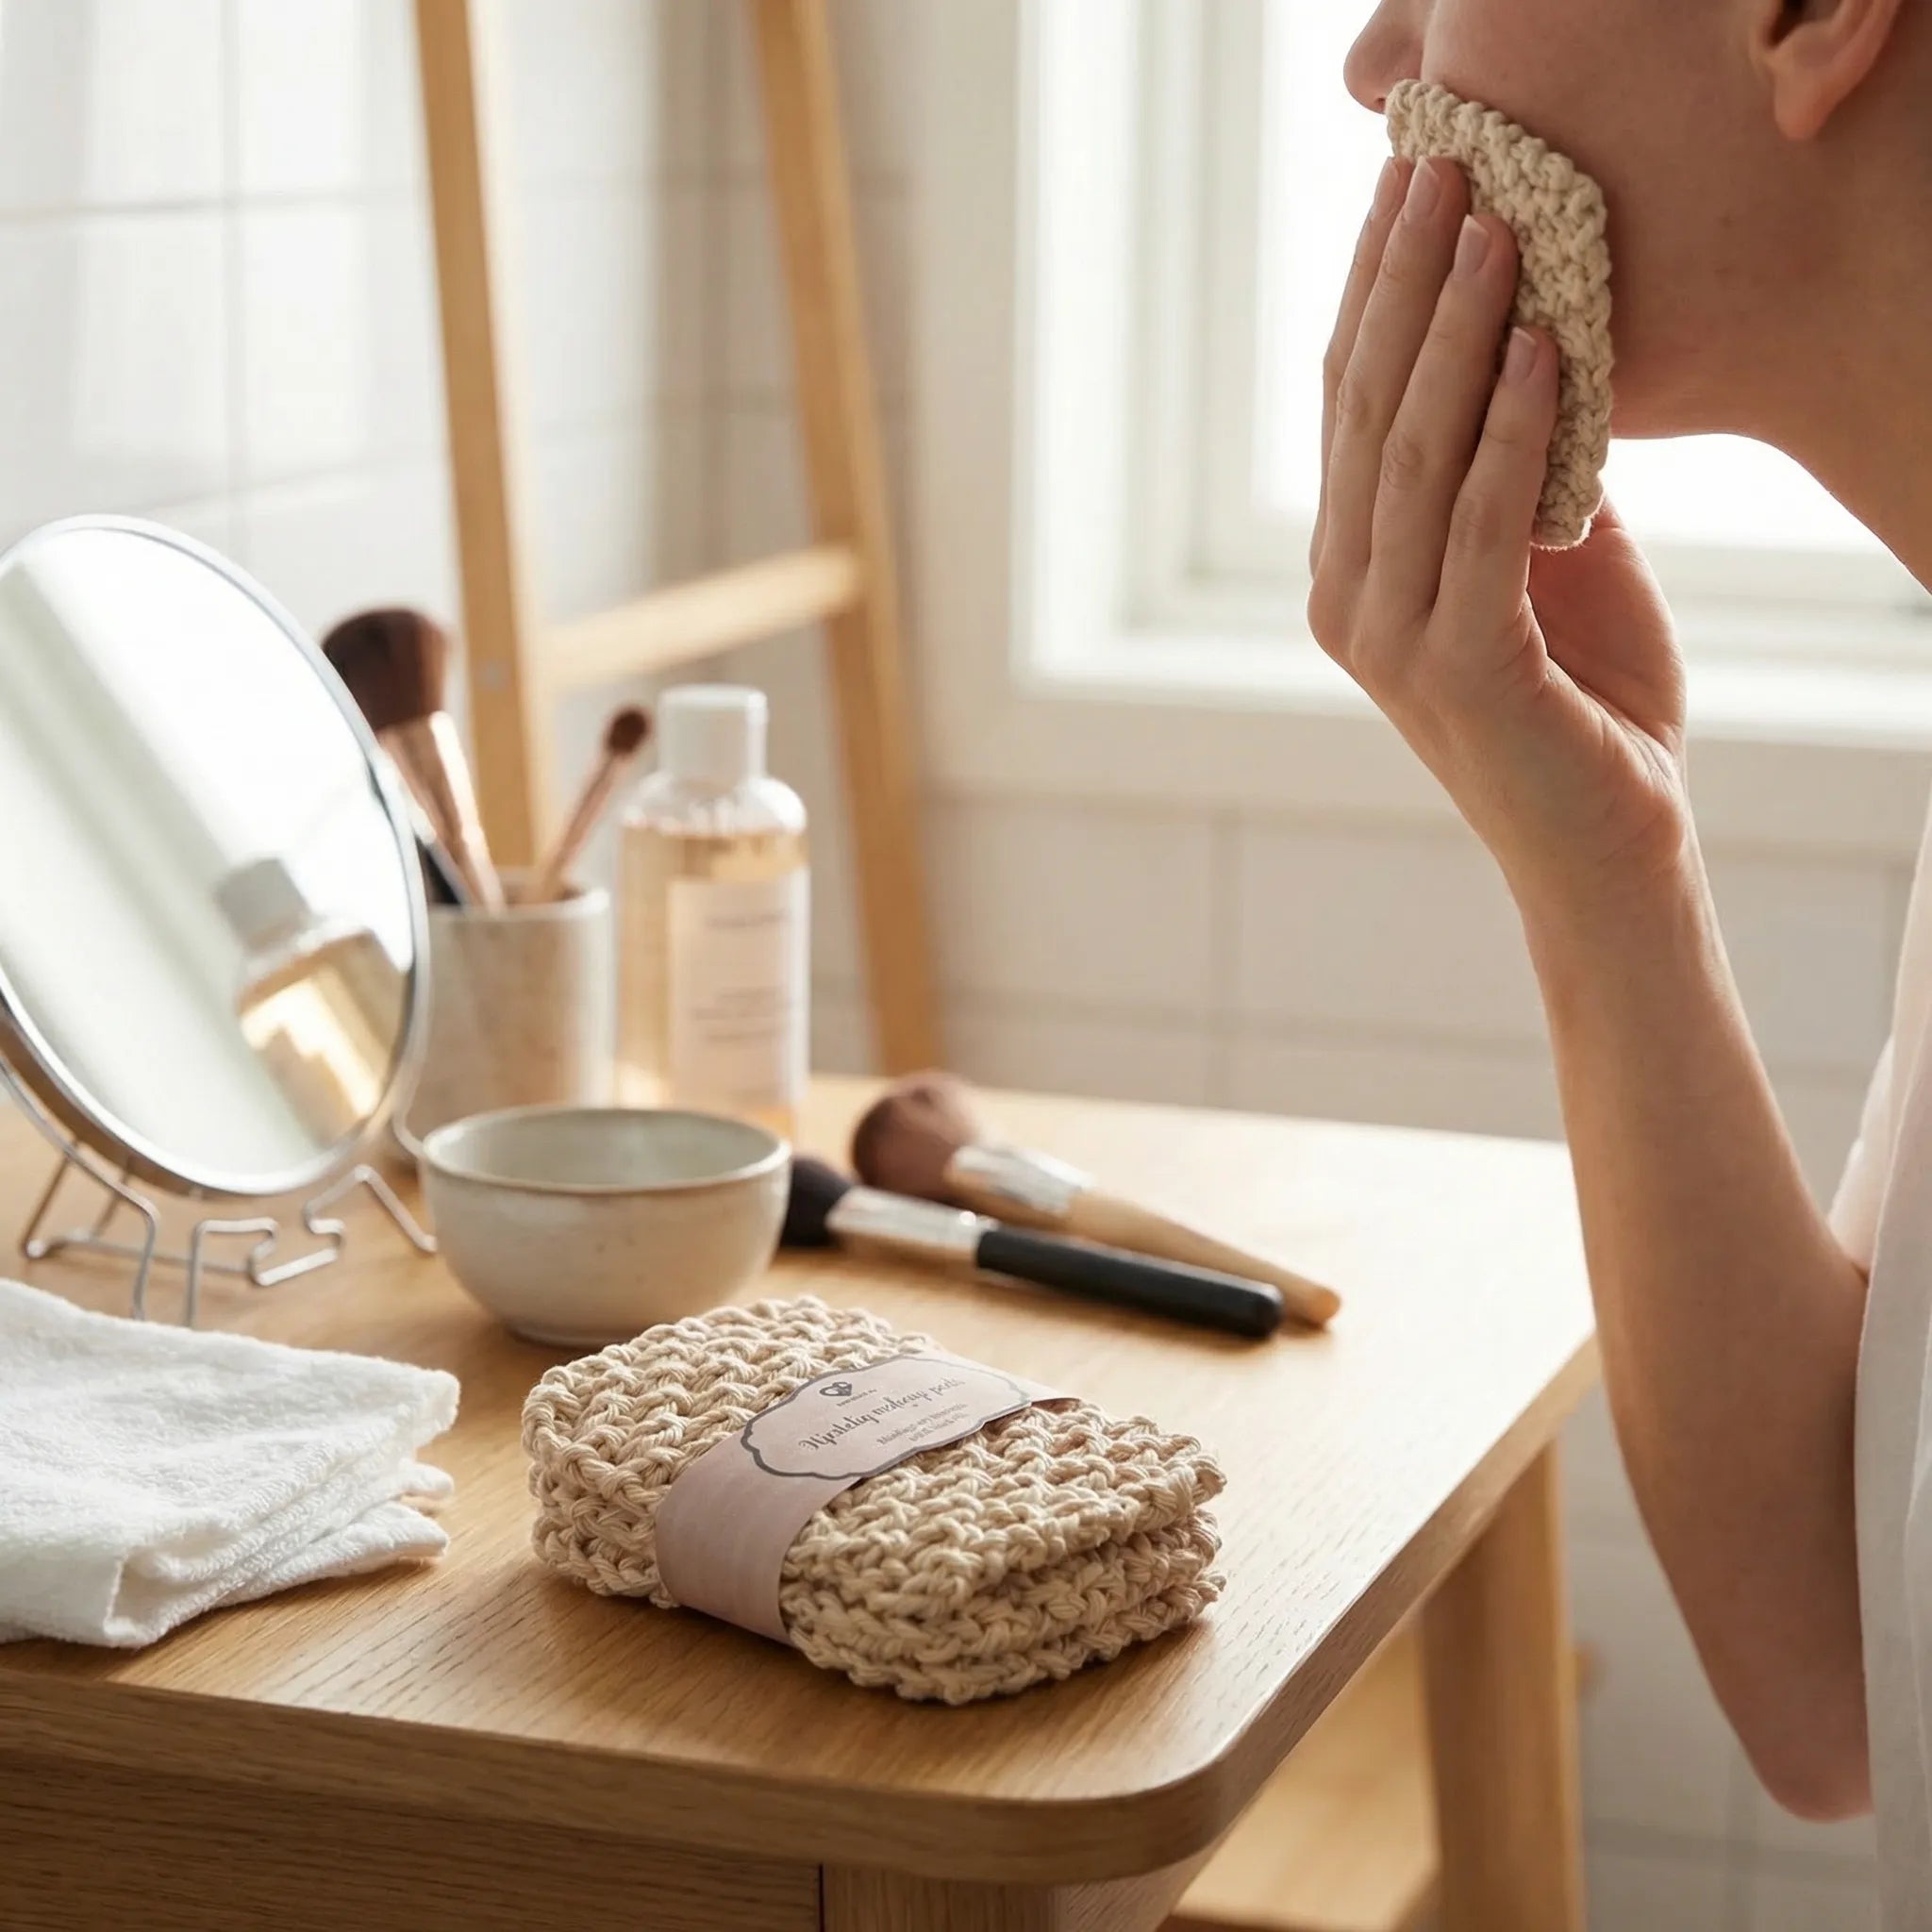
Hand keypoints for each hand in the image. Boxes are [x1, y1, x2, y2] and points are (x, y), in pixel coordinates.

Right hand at [1308, 155, 1691, 914]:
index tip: (1410, 185)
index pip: (1351, 407)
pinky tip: (1537, 346)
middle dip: (1403, 283)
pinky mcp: (1453, 667)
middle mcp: (1346, 599)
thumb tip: (1537, 340)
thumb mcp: (1549, 561)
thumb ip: (1520, 471)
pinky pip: (1482, 522)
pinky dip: (1511, 429)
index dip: (1376, 292)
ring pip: (1413, 454)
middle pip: (1367, 411)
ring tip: (1494, 227)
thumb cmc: (1585, 705)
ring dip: (1454, 332)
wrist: (1605, 848)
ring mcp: (1388, 638)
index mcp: (1353, 571)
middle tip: (1440, 166)